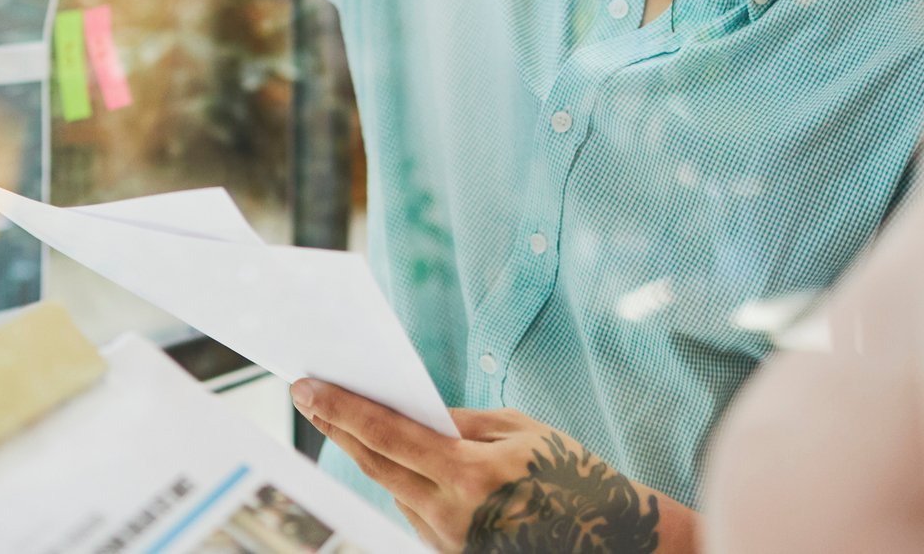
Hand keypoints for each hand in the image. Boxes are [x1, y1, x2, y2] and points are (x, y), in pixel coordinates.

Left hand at [291, 381, 672, 551]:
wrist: (615, 542)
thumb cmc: (575, 476)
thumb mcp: (520, 432)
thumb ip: (459, 423)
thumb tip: (411, 412)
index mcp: (469, 475)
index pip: (386, 434)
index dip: (341, 408)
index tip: (308, 385)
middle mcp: (451, 515)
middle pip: (375, 465)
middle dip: (337, 428)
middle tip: (309, 396)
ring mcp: (450, 543)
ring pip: (393, 490)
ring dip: (368, 455)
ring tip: (340, 418)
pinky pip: (415, 512)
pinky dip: (401, 482)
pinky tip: (390, 458)